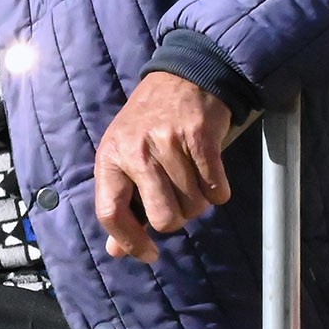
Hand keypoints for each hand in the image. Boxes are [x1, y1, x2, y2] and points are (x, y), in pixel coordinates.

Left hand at [94, 71, 235, 261]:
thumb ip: (120, 204)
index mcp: (110, 158)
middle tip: (179, 203)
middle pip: (162, 217)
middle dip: (176, 219)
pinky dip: (218, 191)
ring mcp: (168, 142)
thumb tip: (117, 252)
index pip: (110, 213)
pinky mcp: (200, 136)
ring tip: (194, 181)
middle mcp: (136, 150)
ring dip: (199, 202)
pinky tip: (213, 178)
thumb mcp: (123, 157)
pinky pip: (216, 188)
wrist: (184, 76)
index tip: (149, 253)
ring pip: (193, 205)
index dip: (130, 242)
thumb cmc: (149, 124)